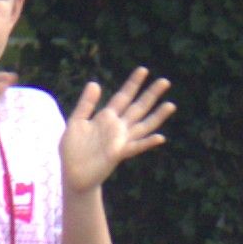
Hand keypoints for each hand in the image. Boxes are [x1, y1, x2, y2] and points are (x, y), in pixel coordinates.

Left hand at [58, 69, 174, 188]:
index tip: (143, 70)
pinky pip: (135, 147)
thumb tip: (95, 83)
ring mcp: (120, 141)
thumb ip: (86, 104)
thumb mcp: (76, 122)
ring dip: (157, 117)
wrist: (72, 173)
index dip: (132, 84)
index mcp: (106, 118)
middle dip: (151, 95)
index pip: (123, 97)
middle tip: (165, 81)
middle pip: (137, 108)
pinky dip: (147, 143)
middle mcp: (117, 128)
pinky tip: (160, 138)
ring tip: (170, 105)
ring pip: (142, 126)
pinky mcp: (118, 154)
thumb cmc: (73, 149)